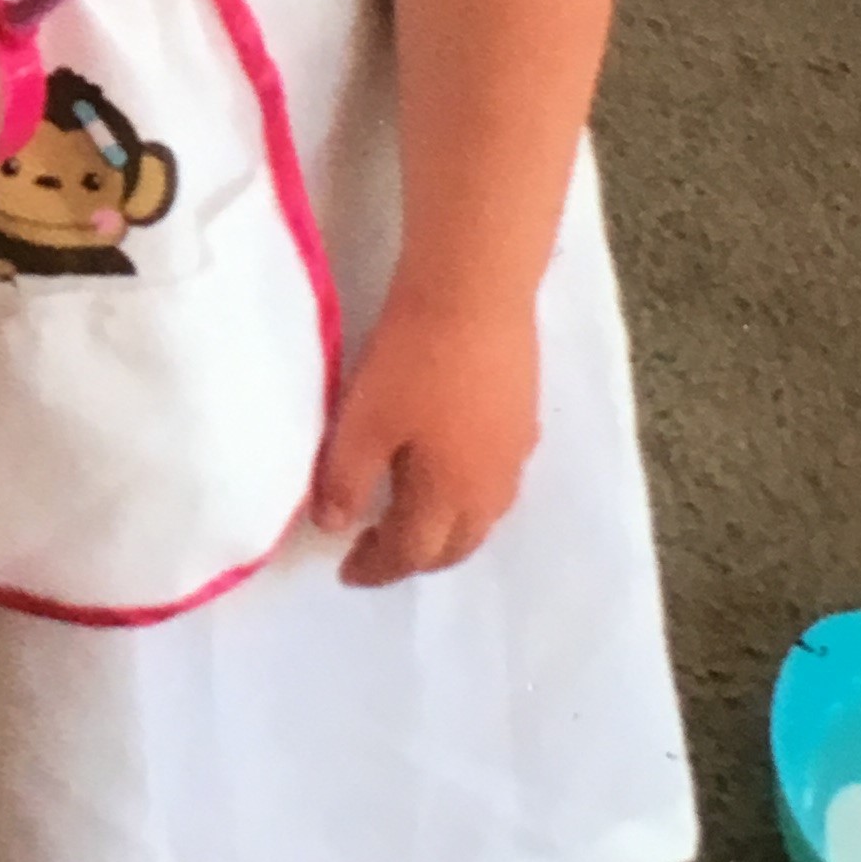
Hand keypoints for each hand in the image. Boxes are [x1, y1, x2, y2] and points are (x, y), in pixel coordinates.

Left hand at [310, 289, 538, 587]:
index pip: (412, 554)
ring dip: (447, 532)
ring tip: (411, 518)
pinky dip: (468, 498)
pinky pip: (497, 484)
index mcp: (451, 496)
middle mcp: (492, 489)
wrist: (475, 290)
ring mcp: (516, 454)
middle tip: (376, 551)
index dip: (376, 568)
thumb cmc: (413, 360)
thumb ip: (345, 481)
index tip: (345, 571)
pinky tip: (451, 472)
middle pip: (456, 547)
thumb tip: (335, 526)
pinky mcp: (525, 418)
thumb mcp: (363, 423)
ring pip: (483, 518)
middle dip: (416, 559)